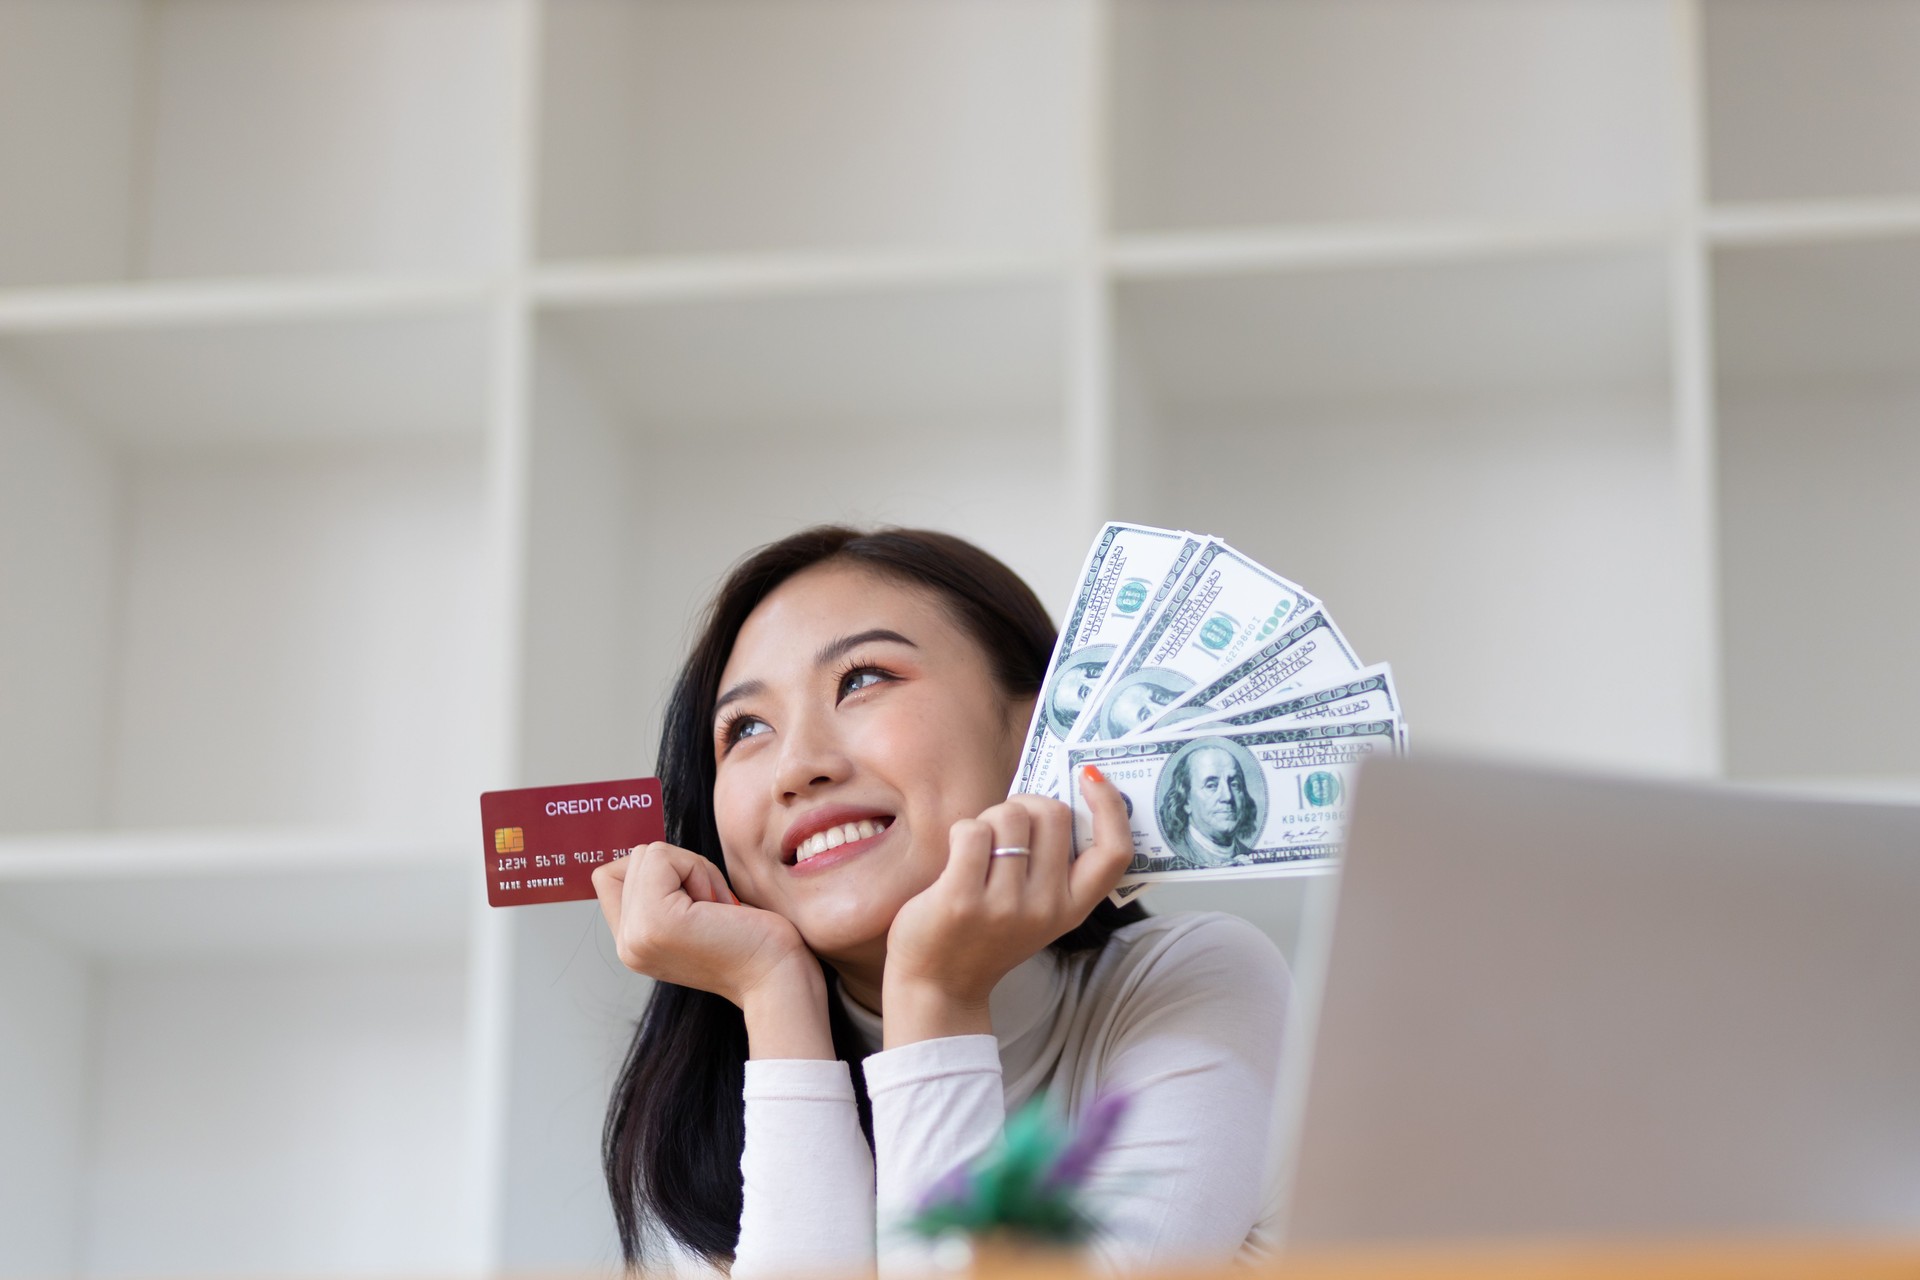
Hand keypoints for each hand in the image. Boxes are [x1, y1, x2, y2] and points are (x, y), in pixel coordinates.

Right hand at [592, 842, 817, 1010]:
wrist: (777, 976)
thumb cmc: (753, 940)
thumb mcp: (693, 914)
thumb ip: (661, 892)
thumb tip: (648, 853)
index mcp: (633, 944)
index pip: (609, 877)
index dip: (654, 870)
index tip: (695, 900)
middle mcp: (627, 944)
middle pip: (633, 859)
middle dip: (682, 867)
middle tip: (714, 907)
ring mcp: (637, 935)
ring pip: (648, 854)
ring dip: (693, 868)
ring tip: (716, 908)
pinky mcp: (656, 922)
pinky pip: (662, 857)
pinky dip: (697, 869)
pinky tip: (718, 907)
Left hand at [882, 765, 1133, 1044]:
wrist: (938, 985)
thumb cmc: (986, 934)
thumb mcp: (1037, 908)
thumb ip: (1053, 864)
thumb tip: (1052, 798)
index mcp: (1072, 908)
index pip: (1114, 852)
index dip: (1109, 807)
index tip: (1091, 778)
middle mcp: (1046, 908)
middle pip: (1052, 814)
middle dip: (1025, 805)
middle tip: (1006, 826)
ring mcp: (1005, 906)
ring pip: (1009, 816)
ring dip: (990, 818)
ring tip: (978, 847)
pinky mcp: (962, 899)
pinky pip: (972, 831)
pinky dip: (963, 831)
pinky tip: (956, 855)